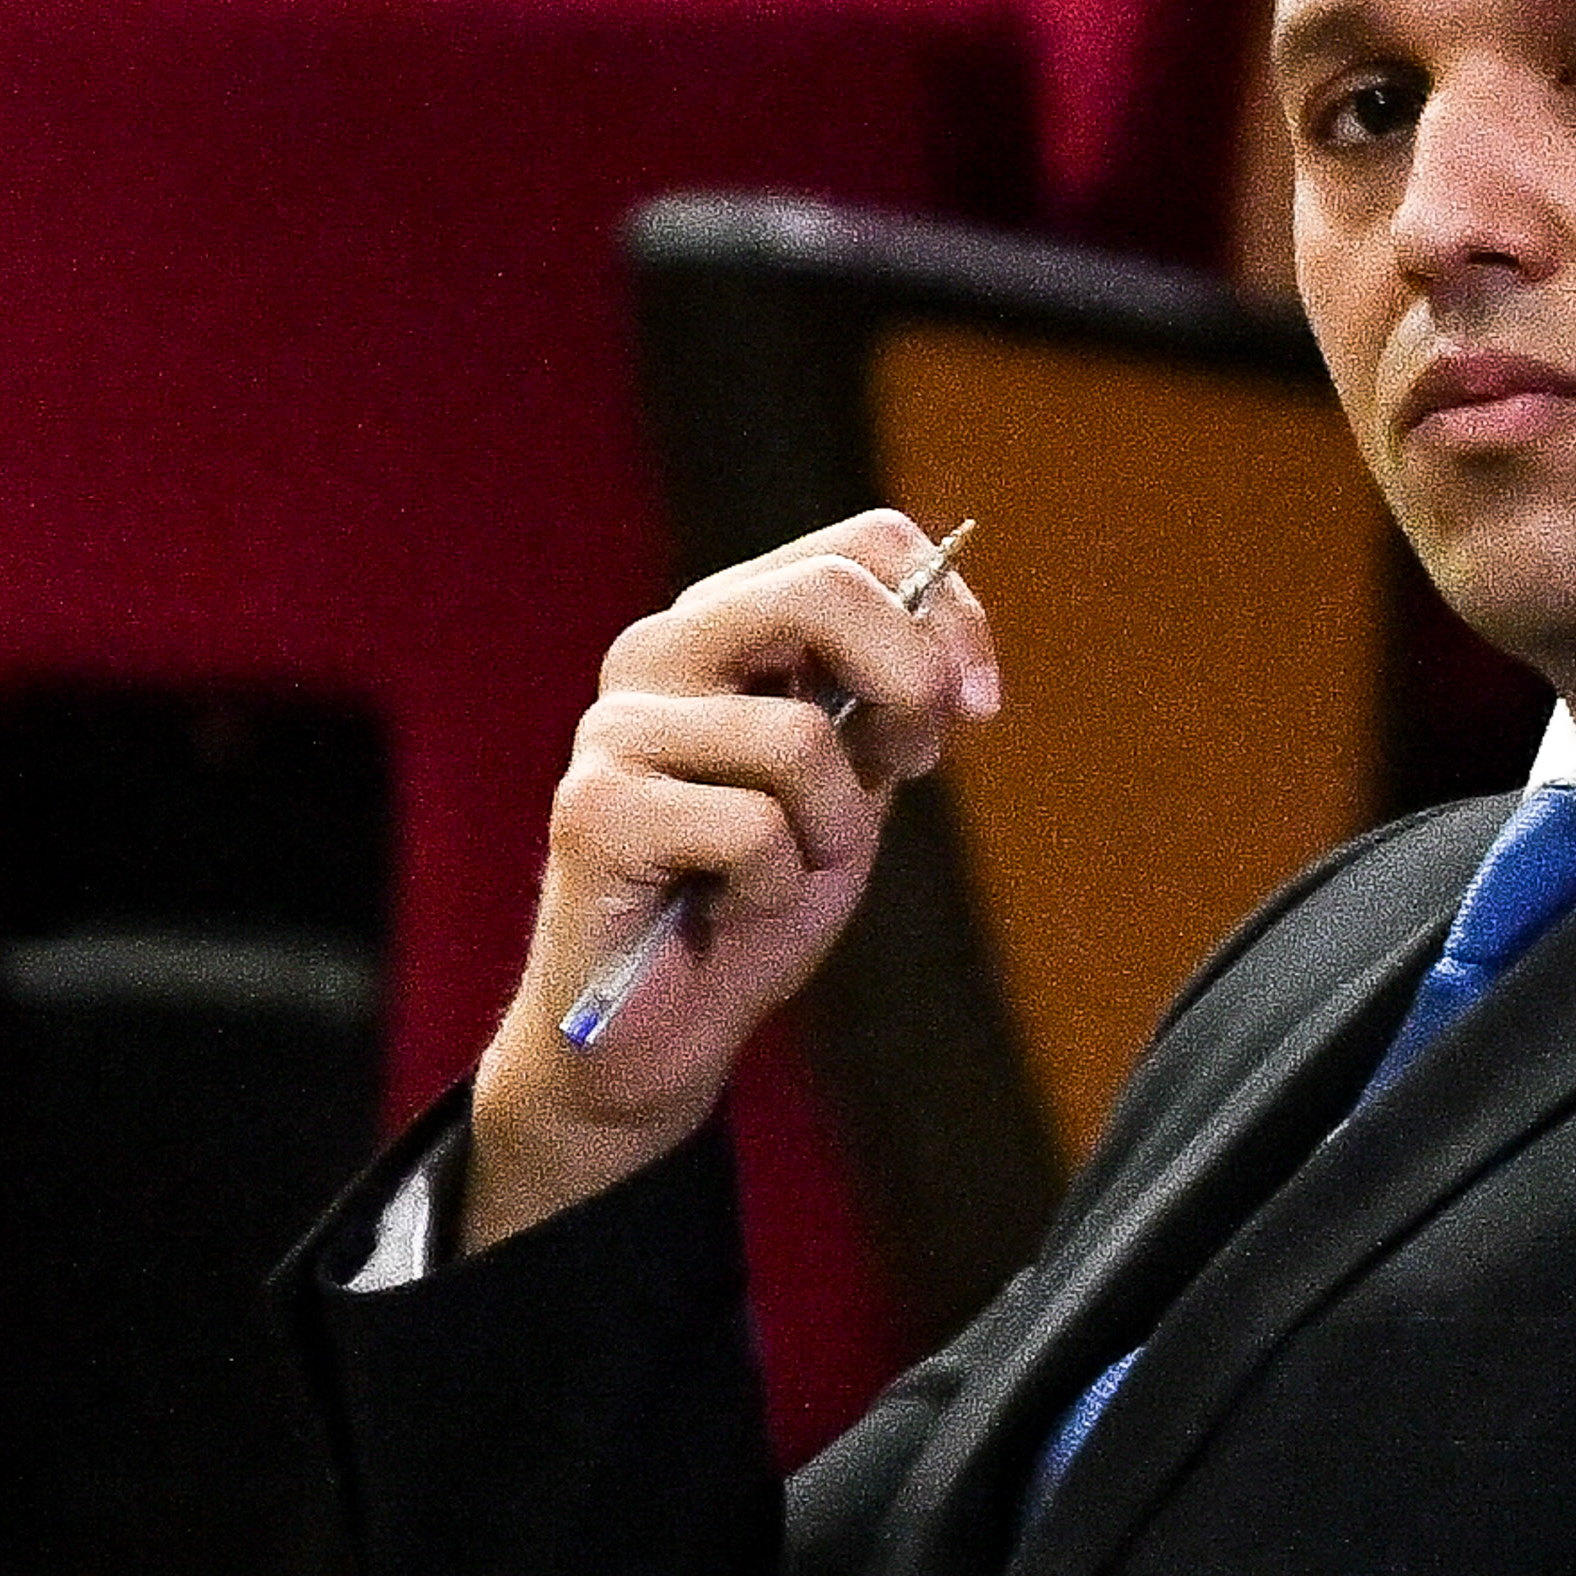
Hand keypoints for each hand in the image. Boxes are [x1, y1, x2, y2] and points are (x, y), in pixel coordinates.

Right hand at [463, 510, 1003, 1254]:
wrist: (660, 1028)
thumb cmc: (754, 897)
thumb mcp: (851, 786)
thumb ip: (889, 708)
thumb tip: (953, 653)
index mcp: (726, 626)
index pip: (857, 547)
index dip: (944, 608)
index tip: (980, 699)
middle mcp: (660, 651)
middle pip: (824, 596)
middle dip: (909, 686)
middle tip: (909, 769)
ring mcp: (618, 726)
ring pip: (802, 739)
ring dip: (832, 832)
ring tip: (774, 872)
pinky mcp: (595, 810)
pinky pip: (753, 829)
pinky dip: (773, 889)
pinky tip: (724, 906)